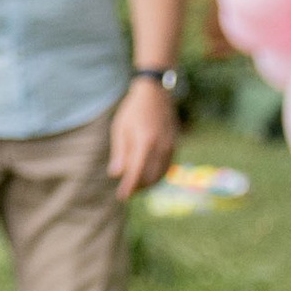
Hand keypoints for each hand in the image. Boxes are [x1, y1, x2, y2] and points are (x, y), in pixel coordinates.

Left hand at [109, 76, 179, 200]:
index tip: (122, 196)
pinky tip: (148, 175)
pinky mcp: (174, 145)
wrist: (156, 94)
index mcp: (144, 142)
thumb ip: (120, 152)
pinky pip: (167, 167)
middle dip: (138, 187)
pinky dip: (157, 175)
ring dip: (148, 183)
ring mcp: (170, 146)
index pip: (137, 172)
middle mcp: (160, 146)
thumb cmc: (134, 110)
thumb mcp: (120, 128)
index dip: (129, 187)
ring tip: (136, 184)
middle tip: (127, 190)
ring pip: (160, 174)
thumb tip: (116, 174)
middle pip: (149, 177)